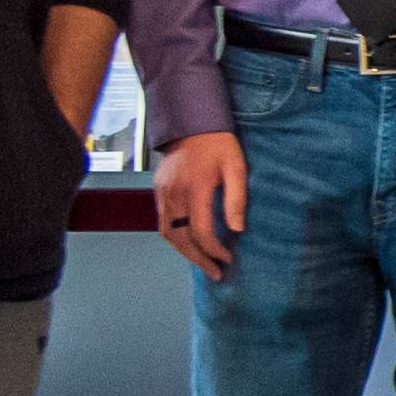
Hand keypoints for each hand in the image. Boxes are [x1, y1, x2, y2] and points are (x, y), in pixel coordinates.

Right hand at [154, 132, 250, 278]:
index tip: (228, 257)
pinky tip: (189, 243)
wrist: (191, 123)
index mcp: (194, 189)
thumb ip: (236, 199)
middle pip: (181, 239)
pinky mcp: (158, 191)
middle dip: (198, 259)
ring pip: (168, 234)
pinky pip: (163, 222)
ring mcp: (163, 193)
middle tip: (215, 273)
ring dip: (184, 252)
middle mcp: (174, 194)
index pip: (201, 231)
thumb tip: (237, 229)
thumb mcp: (236, 167)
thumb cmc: (217, 143)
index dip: (215, 250)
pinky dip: (175, 237)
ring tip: (202, 262)